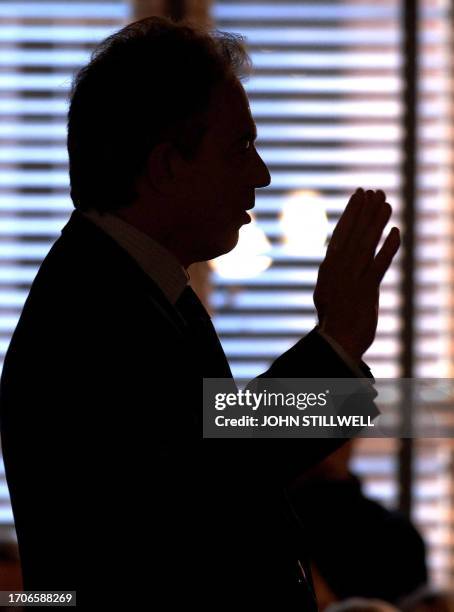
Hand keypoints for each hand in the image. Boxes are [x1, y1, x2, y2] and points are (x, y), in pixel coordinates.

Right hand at [314, 188, 400, 361]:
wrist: (336, 342)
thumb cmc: (334, 319)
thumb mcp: (328, 292)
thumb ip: (335, 273)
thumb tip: (337, 255)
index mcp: (328, 268)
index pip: (340, 233)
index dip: (351, 213)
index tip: (359, 195)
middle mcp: (337, 270)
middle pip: (353, 234)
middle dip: (364, 211)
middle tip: (375, 191)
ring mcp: (351, 280)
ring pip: (365, 244)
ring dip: (376, 222)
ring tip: (387, 203)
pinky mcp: (366, 291)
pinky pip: (379, 264)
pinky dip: (388, 247)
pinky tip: (396, 232)